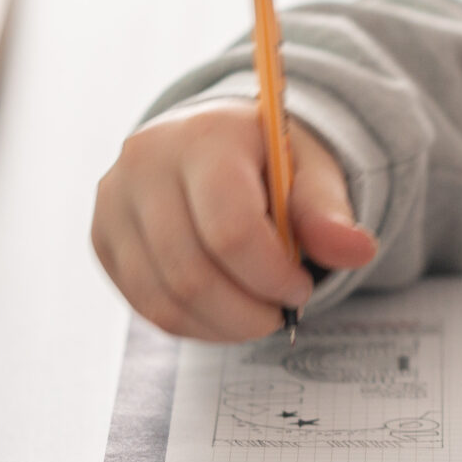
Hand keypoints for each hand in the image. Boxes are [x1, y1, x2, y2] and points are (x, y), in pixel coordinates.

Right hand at [91, 101, 377, 340]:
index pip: (230, 229)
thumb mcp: (310, 171)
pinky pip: (145, 306)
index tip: (301, 287)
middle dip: (248, 310)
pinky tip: (225, 313)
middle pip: (192, 273)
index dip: (272, 275)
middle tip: (282, 311)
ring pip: (164, 300)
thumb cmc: (268, 159)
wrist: (213, 142)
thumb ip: (329, 211)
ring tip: (258, 314)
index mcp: (203, 136)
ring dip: (222, 325)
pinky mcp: (103, 239)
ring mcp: (113, 203)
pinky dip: (193, 324)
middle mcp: (144, 164)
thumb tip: (358, 250)